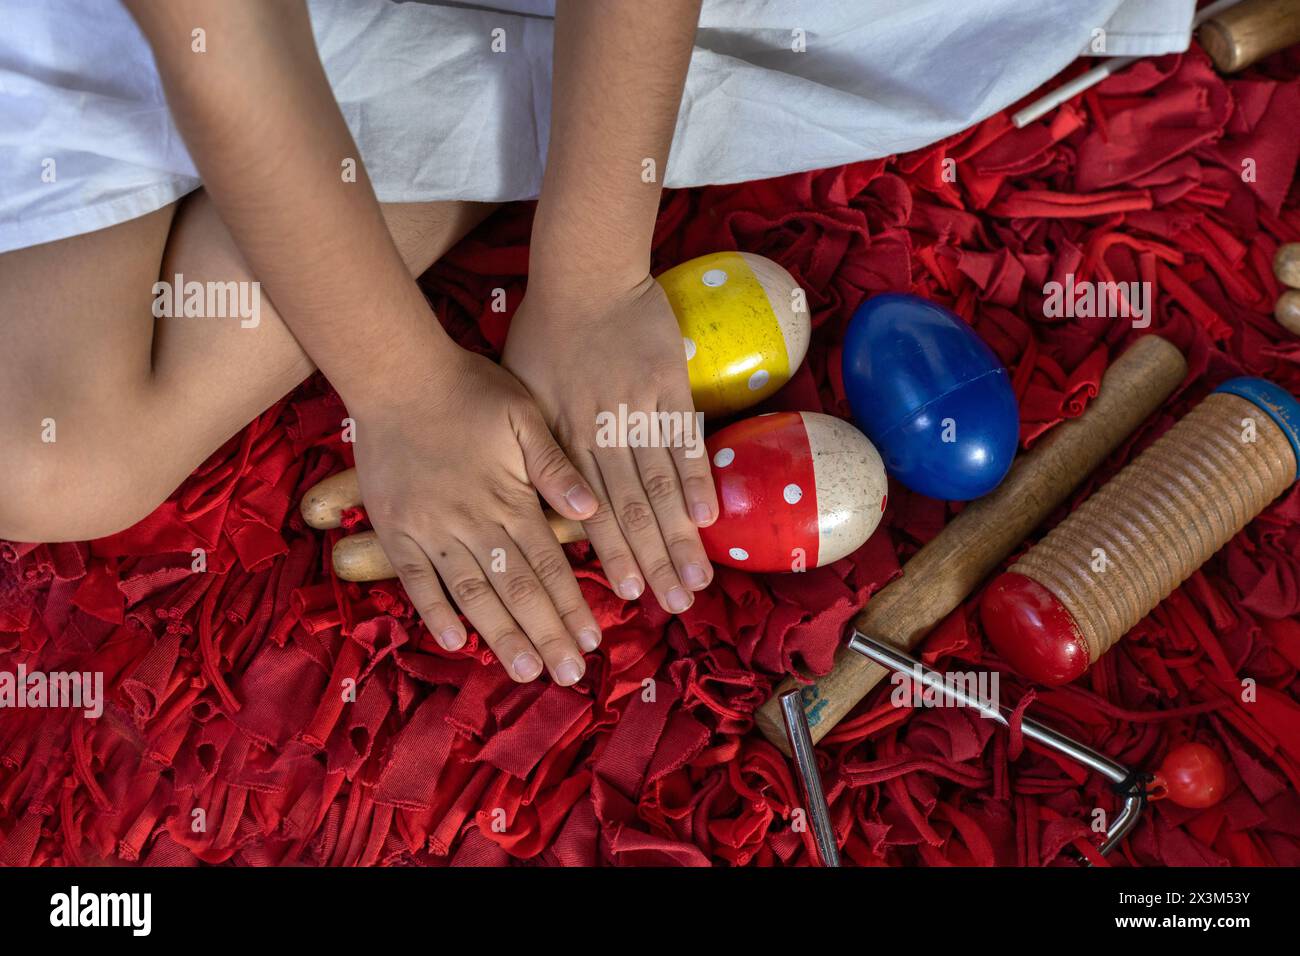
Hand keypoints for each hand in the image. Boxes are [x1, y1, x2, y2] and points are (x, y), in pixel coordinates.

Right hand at [350, 346, 601, 684]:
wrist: (396, 374)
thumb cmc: (468, 390)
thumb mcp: (524, 416)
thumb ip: (555, 467)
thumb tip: (589, 512)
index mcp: (510, 499)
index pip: (549, 566)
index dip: (571, 607)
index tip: (592, 642)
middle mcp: (473, 523)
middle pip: (517, 590)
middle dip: (546, 636)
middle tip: (569, 674)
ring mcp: (431, 529)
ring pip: (472, 594)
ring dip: (500, 636)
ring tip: (526, 671)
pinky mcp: (396, 528)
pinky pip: (417, 579)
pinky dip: (435, 612)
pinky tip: (454, 642)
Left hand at [503, 273, 718, 613]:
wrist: (586, 272)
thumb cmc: (546, 332)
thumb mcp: (522, 392)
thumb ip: (537, 447)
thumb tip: (549, 501)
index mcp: (563, 437)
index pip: (591, 509)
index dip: (612, 555)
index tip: (629, 596)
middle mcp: (602, 432)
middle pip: (632, 509)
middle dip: (653, 562)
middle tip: (674, 607)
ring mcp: (639, 410)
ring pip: (661, 485)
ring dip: (680, 537)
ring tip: (697, 579)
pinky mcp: (670, 387)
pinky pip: (684, 442)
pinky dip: (697, 481)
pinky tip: (709, 518)